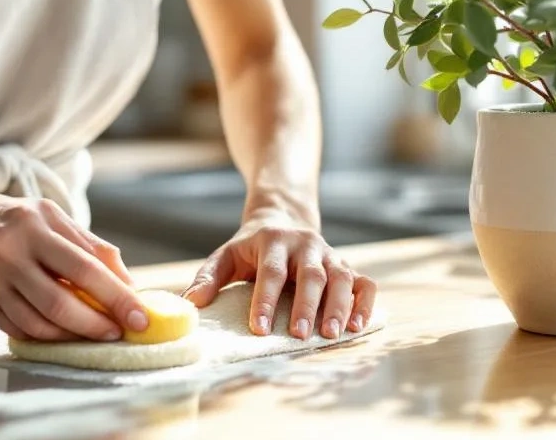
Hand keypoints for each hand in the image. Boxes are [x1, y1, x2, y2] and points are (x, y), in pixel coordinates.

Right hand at [0, 187, 147, 342]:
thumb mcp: (42, 215)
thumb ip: (85, 244)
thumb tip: (125, 280)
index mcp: (33, 225)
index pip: (86, 268)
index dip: (118, 297)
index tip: (141, 317)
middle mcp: (9, 253)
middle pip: (63, 303)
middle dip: (97, 325)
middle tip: (118, 335)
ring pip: (39, 324)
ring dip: (71, 336)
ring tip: (91, 335)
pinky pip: (17, 329)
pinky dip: (43, 336)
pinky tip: (59, 333)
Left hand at [181, 211, 376, 339]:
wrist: (283, 219)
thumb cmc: (250, 247)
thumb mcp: (226, 255)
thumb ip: (208, 277)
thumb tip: (191, 303)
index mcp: (273, 241)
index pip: (271, 272)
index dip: (266, 300)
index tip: (260, 328)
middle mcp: (305, 245)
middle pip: (311, 275)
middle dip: (306, 306)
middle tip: (299, 335)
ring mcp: (330, 254)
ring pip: (341, 278)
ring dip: (338, 307)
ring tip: (331, 334)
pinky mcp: (346, 265)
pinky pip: (364, 283)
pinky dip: (364, 304)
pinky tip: (356, 326)